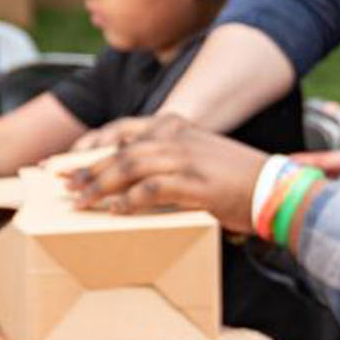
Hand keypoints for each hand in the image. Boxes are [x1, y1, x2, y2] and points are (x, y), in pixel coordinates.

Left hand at [64, 114, 263, 232]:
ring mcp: (186, 159)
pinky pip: (151, 190)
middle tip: (66, 185)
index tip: (68, 163)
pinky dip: (130, 201)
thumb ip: (171, 157)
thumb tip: (137, 178)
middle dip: (88, 169)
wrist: (274, 188)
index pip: (124, 133)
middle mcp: (178, 138)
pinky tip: (116, 211)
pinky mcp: (194, 184)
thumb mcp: (201, 155)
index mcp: (177, 128)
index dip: (92, 148)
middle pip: (121, 151)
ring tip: (83, 201)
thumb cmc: (239, 178)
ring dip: (102, 186)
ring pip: (130, 167)